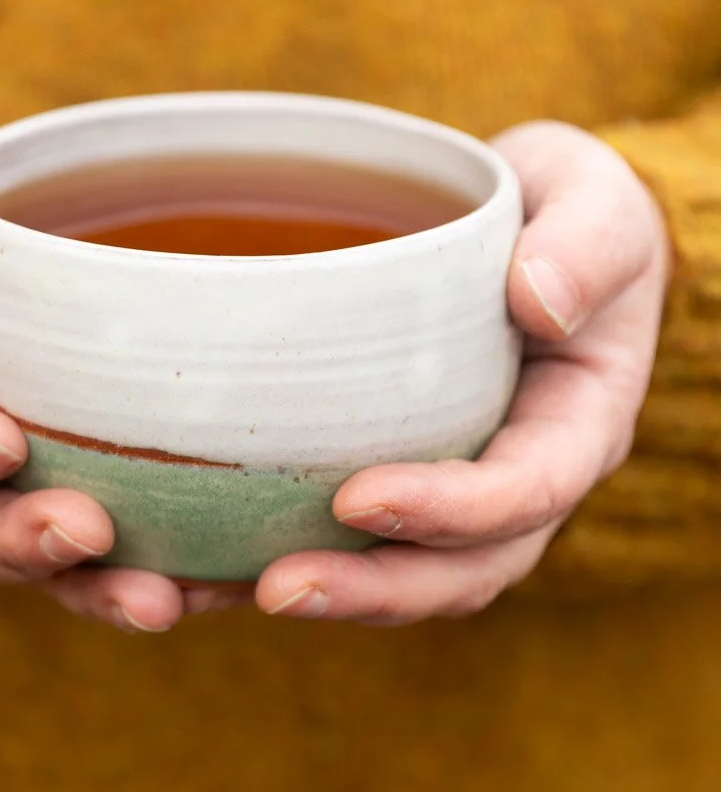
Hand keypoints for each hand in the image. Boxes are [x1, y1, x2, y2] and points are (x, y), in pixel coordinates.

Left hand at [253, 121, 670, 624]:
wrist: (518, 233)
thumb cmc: (562, 209)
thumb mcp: (593, 198)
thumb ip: (585, 244)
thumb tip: (541, 301)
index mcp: (575, 422)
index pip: (527, 489)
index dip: (451, 510)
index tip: (358, 498)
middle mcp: (519, 479)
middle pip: (460, 568)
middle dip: (373, 589)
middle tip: (276, 588)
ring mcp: (457, 490)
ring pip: (401, 574)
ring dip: (322, 593)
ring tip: (224, 593)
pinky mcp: (396, 476)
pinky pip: (344, 541)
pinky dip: (271, 563)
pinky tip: (197, 571)